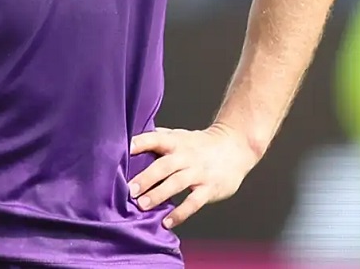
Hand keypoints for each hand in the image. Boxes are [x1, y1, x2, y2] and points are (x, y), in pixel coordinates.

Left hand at [127, 123, 258, 228]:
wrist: (235, 146)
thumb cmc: (199, 144)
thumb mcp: (179, 136)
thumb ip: (157, 139)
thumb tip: (129, 143)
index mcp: (175, 142)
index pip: (155, 138)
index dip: (140, 143)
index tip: (124, 149)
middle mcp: (186, 156)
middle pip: (164, 166)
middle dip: (146, 178)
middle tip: (129, 190)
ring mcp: (198, 172)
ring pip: (177, 183)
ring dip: (159, 194)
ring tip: (142, 205)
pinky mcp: (209, 188)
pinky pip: (193, 202)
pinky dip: (180, 213)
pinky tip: (167, 222)